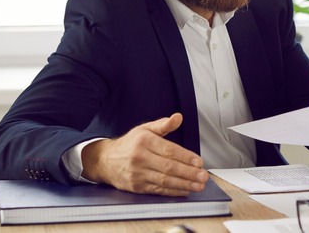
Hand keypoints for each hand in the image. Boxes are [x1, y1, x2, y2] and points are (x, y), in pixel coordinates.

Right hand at [81, 113, 208, 195]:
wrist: (105, 161)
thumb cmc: (129, 144)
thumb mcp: (144, 129)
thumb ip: (163, 125)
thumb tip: (178, 117)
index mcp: (144, 141)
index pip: (169, 150)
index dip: (185, 157)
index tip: (199, 162)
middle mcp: (140, 158)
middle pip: (168, 167)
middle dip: (188, 173)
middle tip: (203, 176)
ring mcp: (138, 174)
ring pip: (164, 180)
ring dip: (184, 184)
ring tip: (198, 185)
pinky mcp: (137, 186)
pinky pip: (158, 190)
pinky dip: (173, 191)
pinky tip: (185, 190)